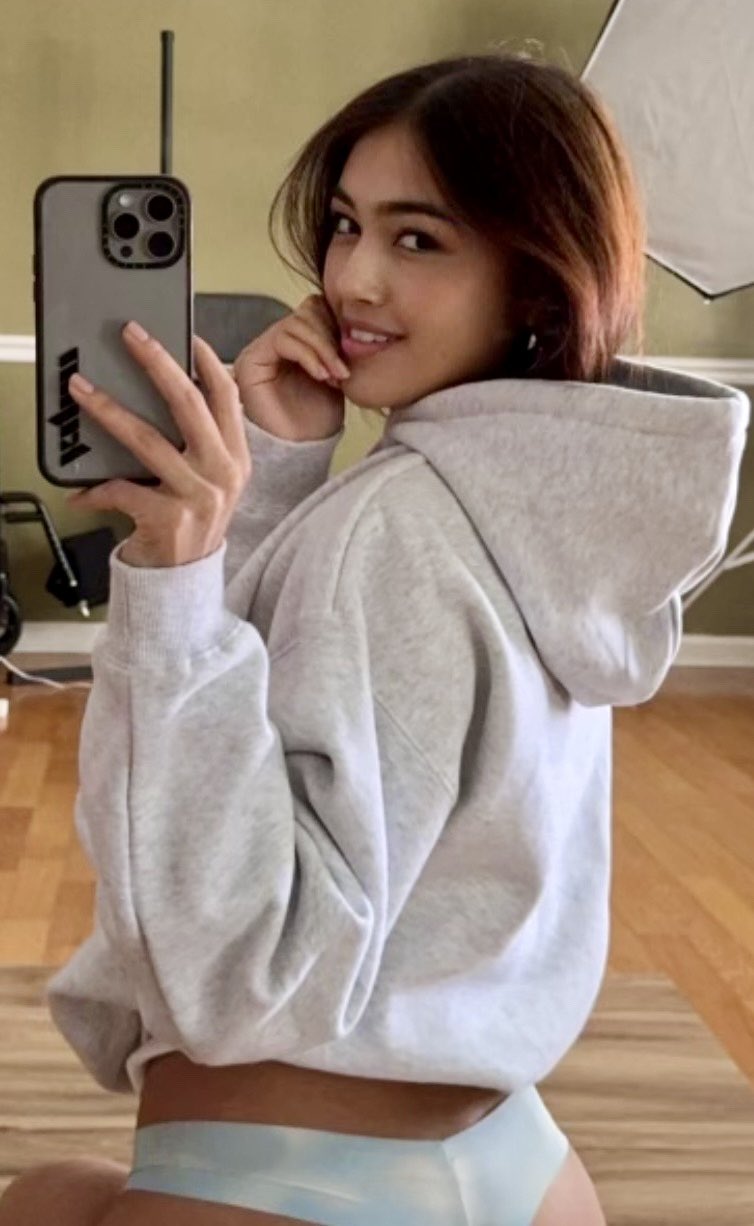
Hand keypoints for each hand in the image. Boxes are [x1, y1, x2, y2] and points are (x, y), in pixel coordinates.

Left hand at [65, 322, 251, 568]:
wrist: (184, 579)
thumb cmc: (192, 523)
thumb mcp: (212, 481)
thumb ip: (204, 442)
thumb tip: (170, 391)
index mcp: (236, 458)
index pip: (227, 397)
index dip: (207, 362)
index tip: (185, 335)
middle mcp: (222, 473)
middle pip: (188, 403)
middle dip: (157, 362)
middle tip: (132, 336)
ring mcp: (197, 496)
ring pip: (147, 439)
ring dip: (108, 409)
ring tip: (82, 390)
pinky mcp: (168, 518)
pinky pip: (123, 490)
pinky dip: (97, 490)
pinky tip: (80, 491)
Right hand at [233, 293, 349, 441]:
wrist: (302, 451)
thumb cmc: (317, 420)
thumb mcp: (336, 374)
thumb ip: (337, 344)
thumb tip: (350, 317)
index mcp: (296, 342)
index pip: (316, 309)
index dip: (337, 324)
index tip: (354, 350)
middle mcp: (274, 342)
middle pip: (306, 311)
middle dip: (331, 337)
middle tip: (343, 369)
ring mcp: (260, 350)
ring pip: (296, 323)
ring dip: (323, 348)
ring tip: (335, 376)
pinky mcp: (251, 361)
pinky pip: (283, 338)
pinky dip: (308, 354)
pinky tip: (321, 375)